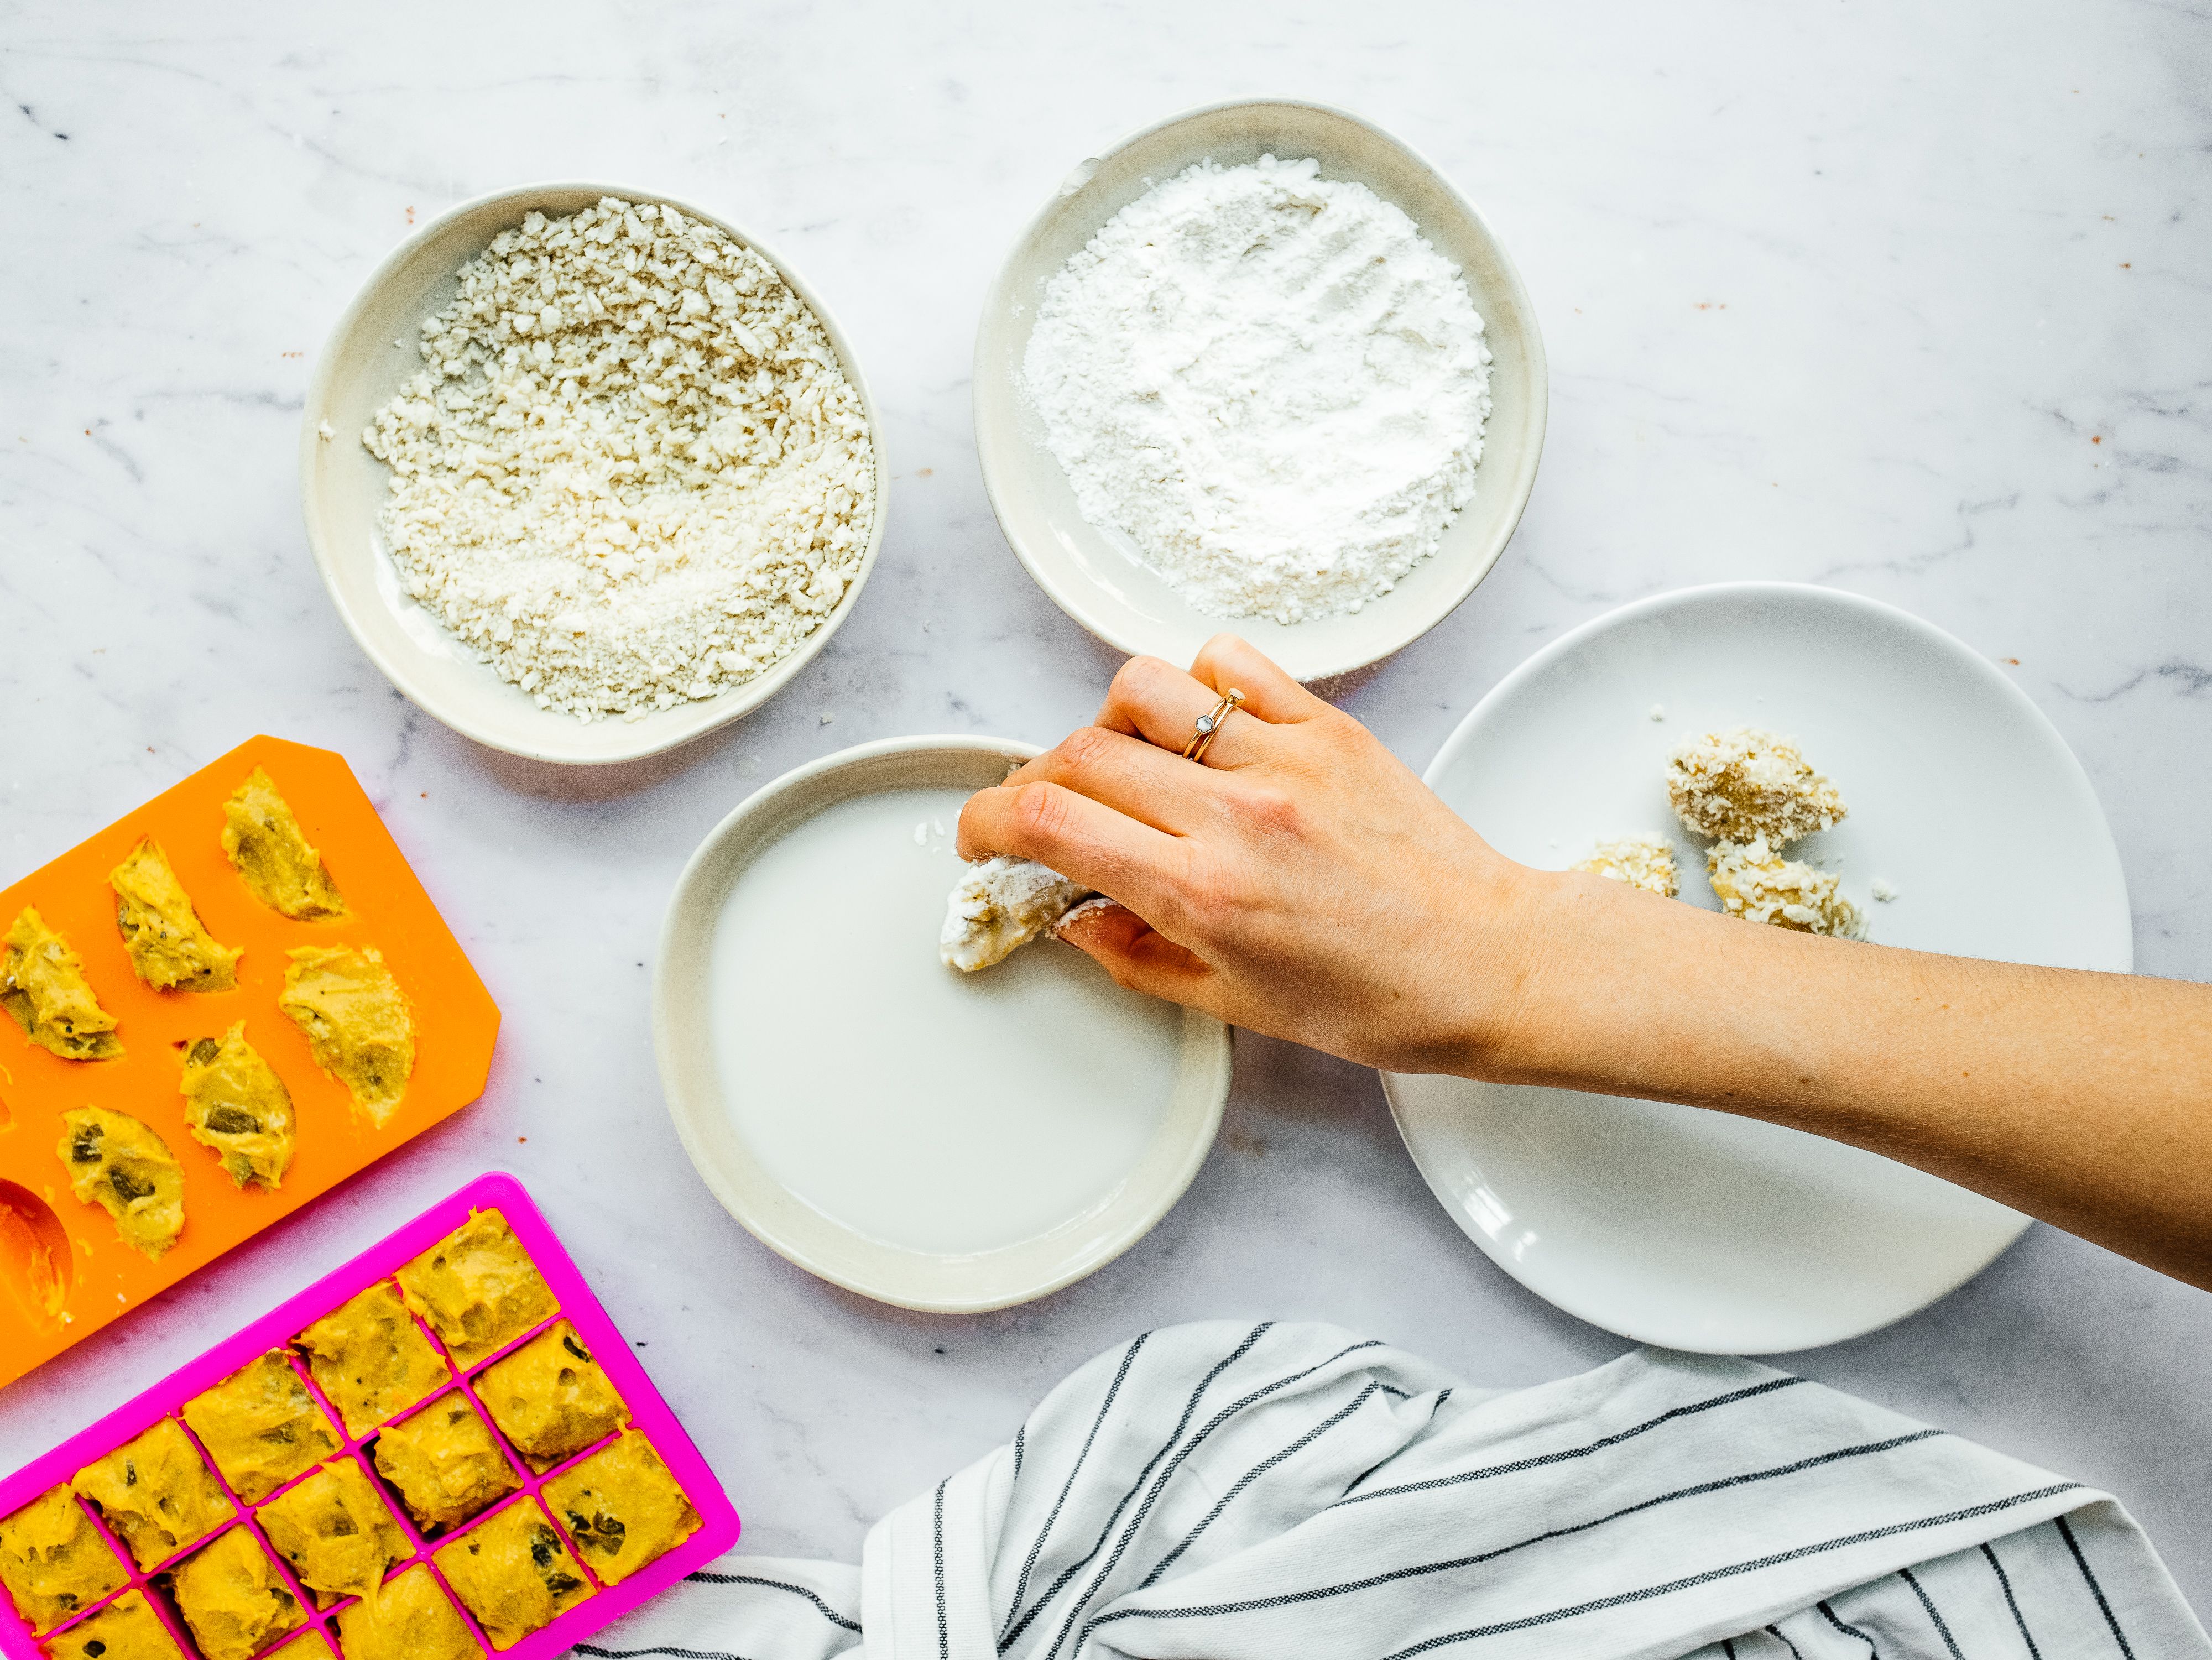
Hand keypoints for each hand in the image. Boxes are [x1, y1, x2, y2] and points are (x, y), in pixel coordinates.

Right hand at [955, 635, 1550, 1072]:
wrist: (1489, 963)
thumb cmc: (1376, 999)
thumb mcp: (1233, 1002)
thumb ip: (1135, 956)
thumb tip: (1071, 917)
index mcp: (1202, 892)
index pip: (1050, 820)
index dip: (987, 819)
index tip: (981, 835)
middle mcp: (1235, 814)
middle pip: (1080, 749)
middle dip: (1034, 778)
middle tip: (1044, 810)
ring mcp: (1286, 759)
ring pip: (1147, 687)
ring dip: (1112, 722)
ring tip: (1132, 765)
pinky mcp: (1333, 728)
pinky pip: (1235, 664)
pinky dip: (1199, 683)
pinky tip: (1204, 728)